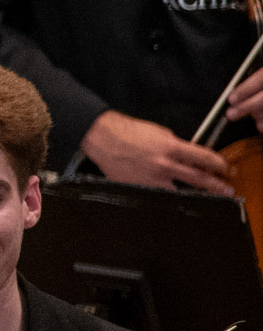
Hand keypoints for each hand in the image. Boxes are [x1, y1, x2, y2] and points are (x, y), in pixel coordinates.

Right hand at [81, 109, 231, 197]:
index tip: (227, 169)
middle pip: (199, 179)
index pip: (205, 158)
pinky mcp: (138, 187)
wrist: (103, 138)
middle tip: (227, 190)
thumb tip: (188, 156)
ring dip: (195, 194)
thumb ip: (177, 146)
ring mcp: (151, 179)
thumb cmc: (128, 132)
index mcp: (171, 147)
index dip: (221, 165)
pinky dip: (168, 195)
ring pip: (181, 192)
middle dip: (217, 185)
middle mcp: (164, 165)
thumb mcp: (160, 133)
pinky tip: (174, 196)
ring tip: (206, 198)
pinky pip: (158, 194)